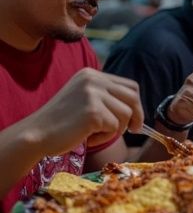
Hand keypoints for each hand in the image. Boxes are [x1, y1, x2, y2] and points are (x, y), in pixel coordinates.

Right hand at [28, 68, 143, 154]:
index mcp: (91, 74)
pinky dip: (105, 137)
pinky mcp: (94, 112)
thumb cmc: (62, 122)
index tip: (135, 118)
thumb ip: (105, 96)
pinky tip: (87, 137)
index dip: (136, 103)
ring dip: (116, 129)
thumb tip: (136, 106)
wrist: (35, 134)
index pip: (130, 85)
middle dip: (137, 115)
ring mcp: (93, 94)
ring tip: (95, 133)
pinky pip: (115, 127)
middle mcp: (94, 80)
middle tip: (134, 130)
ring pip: (126, 113)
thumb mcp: (84, 98)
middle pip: (133, 96)